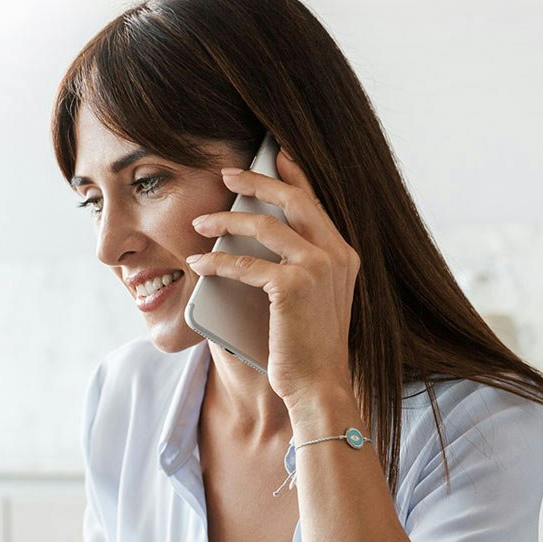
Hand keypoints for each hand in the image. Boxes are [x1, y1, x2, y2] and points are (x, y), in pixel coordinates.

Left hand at [186, 150, 359, 406]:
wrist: (320, 386)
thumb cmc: (308, 350)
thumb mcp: (311, 301)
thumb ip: (297, 269)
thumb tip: (254, 243)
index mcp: (343, 255)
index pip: (315, 203)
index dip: (294, 175)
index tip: (275, 155)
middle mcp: (336, 255)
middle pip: (292, 200)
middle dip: (256, 181)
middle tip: (227, 172)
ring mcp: (318, 268)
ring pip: (264, 224)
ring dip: (226, 219)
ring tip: (200, 222)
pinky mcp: (293, 286)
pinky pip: (245, 263)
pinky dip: (217, 261)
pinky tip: (199, 262)